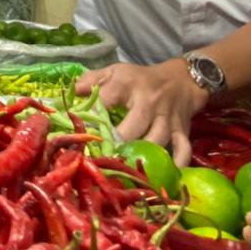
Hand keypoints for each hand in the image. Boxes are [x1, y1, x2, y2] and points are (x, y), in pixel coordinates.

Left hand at [75, 59, 208, 165]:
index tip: (79, 133)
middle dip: (118, 144)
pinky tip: (160, 178)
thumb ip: (90, 81)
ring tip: (124, 172)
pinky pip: (182, 151)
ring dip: (142, 158)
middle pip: (134, 126)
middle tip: (102, 159)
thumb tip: (68, 95)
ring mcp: (167, 118)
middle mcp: (148, 102)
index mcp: (127, 85)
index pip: (105, 100)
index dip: (91, 117)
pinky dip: (175, 165)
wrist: (182, 79)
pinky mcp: (182, 131)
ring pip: (157, 141)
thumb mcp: (114, 71)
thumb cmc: (140, 79)